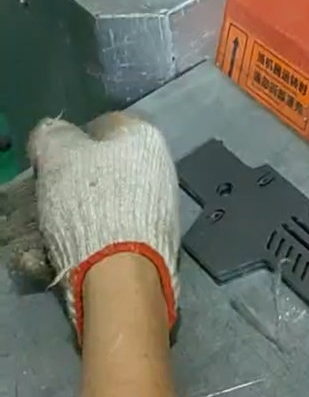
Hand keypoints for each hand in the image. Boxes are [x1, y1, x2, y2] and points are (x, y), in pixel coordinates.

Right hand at [28, 114, 179, 338]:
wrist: (121, 272)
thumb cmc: (90, 203)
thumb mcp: (57, 154)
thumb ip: (54, 136)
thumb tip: (55, 133)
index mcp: (144, 134)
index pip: (102, 126)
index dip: (72, 144)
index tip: (53, 167)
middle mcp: (162, 163)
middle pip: (110, 166)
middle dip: (83, 181)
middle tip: (57, 200)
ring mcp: (165, 202)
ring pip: (115, 199)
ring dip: (92, 211)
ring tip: (66, 230)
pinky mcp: (161, 239)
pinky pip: (122, 228)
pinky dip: (104, 235)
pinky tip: (84, 249)